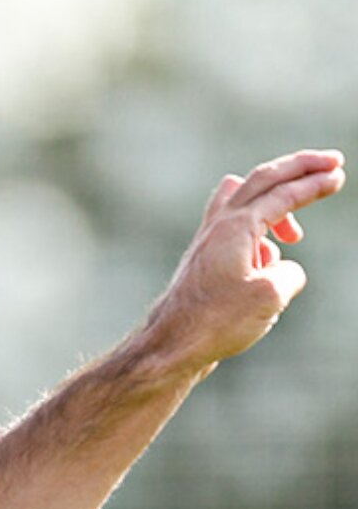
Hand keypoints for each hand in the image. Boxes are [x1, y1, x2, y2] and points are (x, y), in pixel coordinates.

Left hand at [148, 149, 345, 367]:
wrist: (170, 347)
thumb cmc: (215, 322)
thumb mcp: (270, 296)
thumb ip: (290, 273)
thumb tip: (279, 269)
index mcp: (235, 227)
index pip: (282, 193)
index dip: (314, 183)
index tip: (339, 174)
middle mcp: (218, 227)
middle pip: (261, 179)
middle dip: (298, 168)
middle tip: (331, 162)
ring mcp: (207, 242)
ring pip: (242, 200)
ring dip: (275, 206)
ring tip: (295, 238)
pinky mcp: (204, 261)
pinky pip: (236, 231)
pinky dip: (258, 237)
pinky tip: (265, 269)